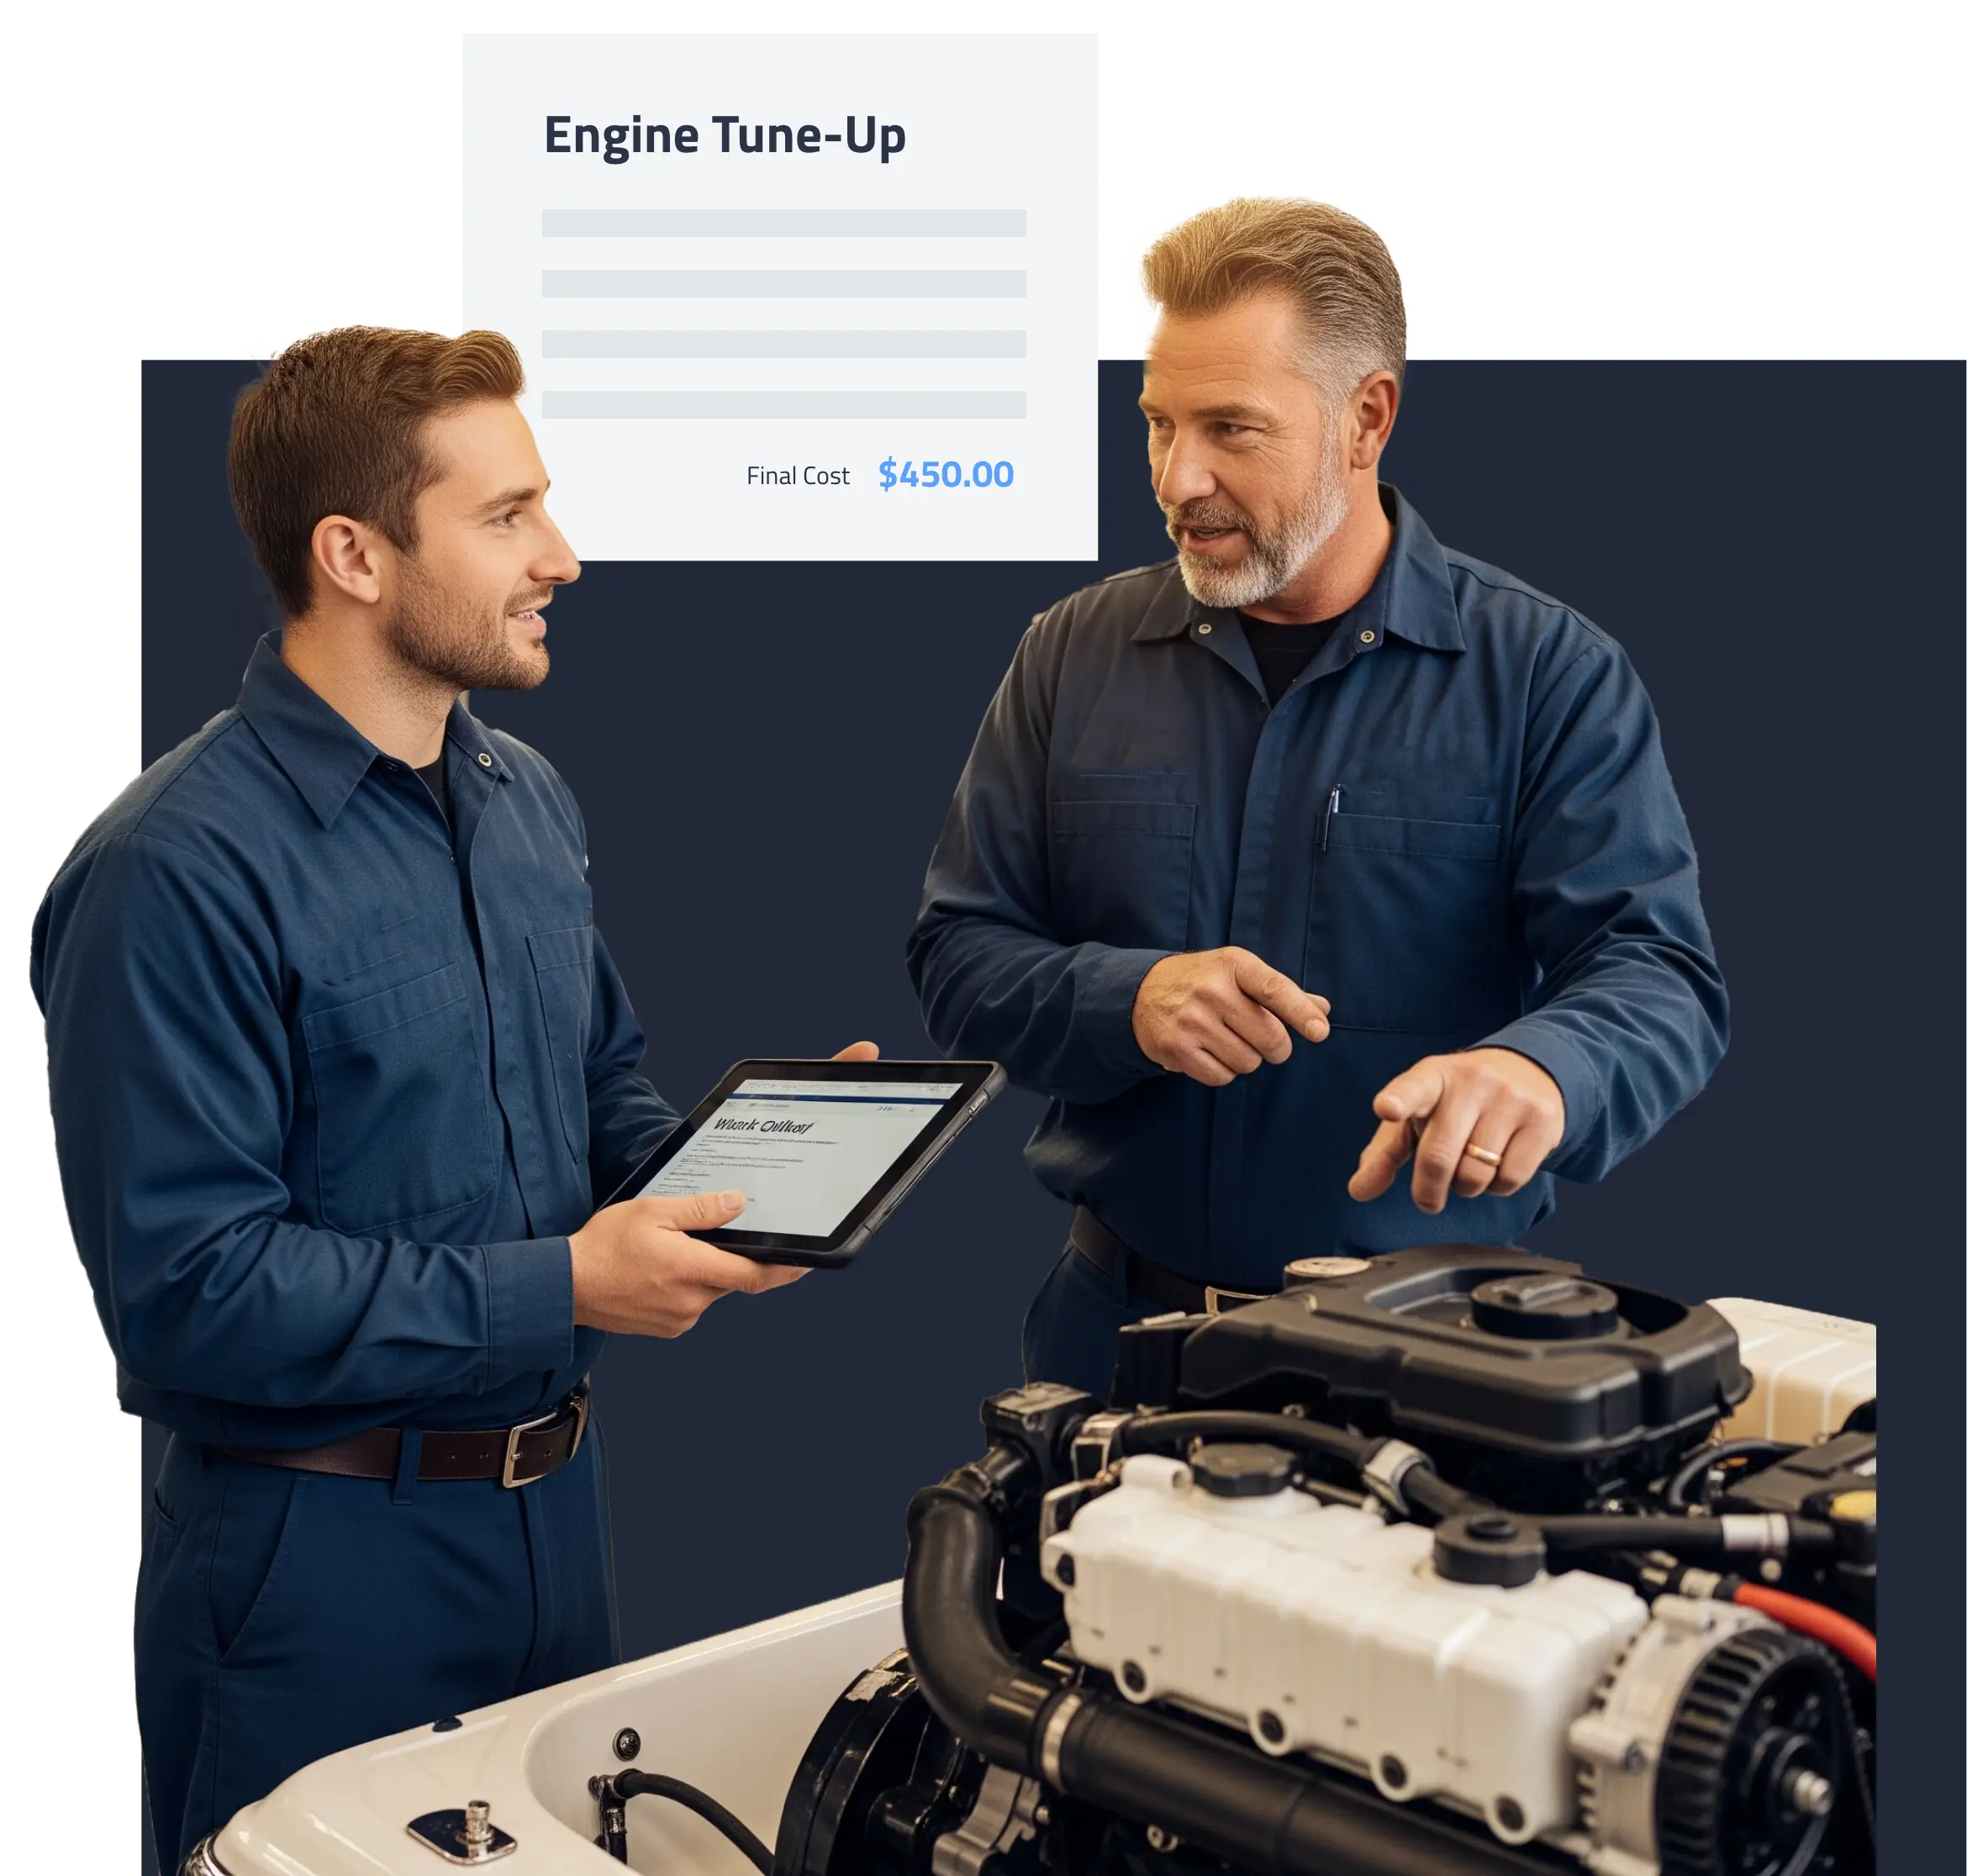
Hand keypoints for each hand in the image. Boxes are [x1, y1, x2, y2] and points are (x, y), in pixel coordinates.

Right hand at [569, 1038, 878, 1334]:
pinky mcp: (665, 1328)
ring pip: (709, 1289)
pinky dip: (685, 1284)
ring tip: (670, 1248)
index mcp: (691, 1270)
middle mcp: (691, 1301)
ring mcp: (678, 1319)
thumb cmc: (602, 1247)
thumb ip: (699, 1210)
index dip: (784, 1269)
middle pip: (731, 1278)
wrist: (563, 1286)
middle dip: (728, 1256)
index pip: (753, 1274)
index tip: (804, 1261)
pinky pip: (690, 1302)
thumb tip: (737, 1204)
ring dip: (702, 1269)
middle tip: (709, 1234)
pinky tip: (658, 1268)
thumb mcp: (652, 1211)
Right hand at [1132, 947, 1329, 1087]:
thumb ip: (1280, 992)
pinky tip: (1209, 1053)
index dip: (1300, 1012)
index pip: (1274, 988)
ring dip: (1245, 1059)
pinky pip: (1221, 1076)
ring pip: (1247, 1062)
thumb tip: (1322, 1010)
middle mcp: (1212, 990)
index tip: (1319, 1032)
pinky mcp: (1176, 1048)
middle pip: (1269, 1037)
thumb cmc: (1202, 981)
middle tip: (1264, 1041)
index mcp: (1233, 964)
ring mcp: (1192, 1020)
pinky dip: (1222, 1071)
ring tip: (1226, 1041)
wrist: (1140, 991)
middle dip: (1275, 1047)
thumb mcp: (1238, 973)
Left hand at [1348, 1048, 1564, 1213]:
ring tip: (1468, 1167)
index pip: (1412, 1088)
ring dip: (1465, 1186)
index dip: (1398, 1100)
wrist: (1529, 1072)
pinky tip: (1497, 1166)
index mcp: (1432, 1076)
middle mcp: (1471, 1082)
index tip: (1387, 1109)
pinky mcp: (1541, 1121)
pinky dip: (1497, 1187)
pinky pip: (1510, 1179)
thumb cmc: (1458, 1101)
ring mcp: (1509, 1099)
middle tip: (1427, 1200)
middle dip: (1428, 1190)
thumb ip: (1385, 1152)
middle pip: (1439, 1156)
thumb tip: (1358, 1191)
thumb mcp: (1419, 1115)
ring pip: (1475, 1174)